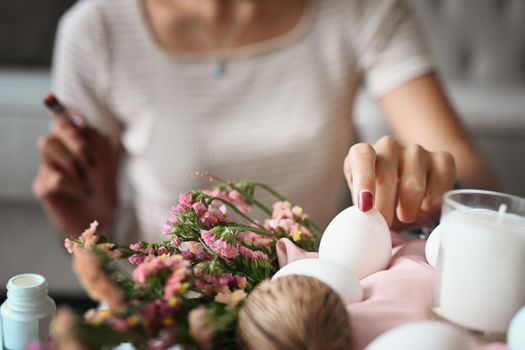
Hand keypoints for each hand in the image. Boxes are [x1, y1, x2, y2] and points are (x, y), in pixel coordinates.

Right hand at [32, 110, 118, 237]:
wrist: (101, 221)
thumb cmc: (105, 191)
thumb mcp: (108, 164)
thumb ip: (97, 142)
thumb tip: (81, 121)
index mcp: (76, 143)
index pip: (64, 119)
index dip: (63, 111)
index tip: (70, 111)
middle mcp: (59, 152)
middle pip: (54, 130)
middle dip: (76, 141)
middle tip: (91, 160)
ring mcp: (48, 168)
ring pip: (48, 145)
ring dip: (74, 163)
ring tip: (88, 182)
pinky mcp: (43, 187)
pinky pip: (56, 177)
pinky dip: (75, 185)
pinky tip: (83, 194)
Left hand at [343, 136, 455, 229]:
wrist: (409, 202)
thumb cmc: (381, 203)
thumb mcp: (366, 207)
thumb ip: (363, 211)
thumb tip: (365, 225)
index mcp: (363, 155)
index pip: (361, 154)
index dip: (363, 178)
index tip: (365, 206)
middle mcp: (388, 147)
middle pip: (386, 168)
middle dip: (385, 202)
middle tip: (385, 223)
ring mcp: (415, 151)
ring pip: (413, 176)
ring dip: (409, 203)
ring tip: (405, 217)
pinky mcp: (442, 159)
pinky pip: (441, 177)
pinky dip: (433, 199)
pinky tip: (426, 209)